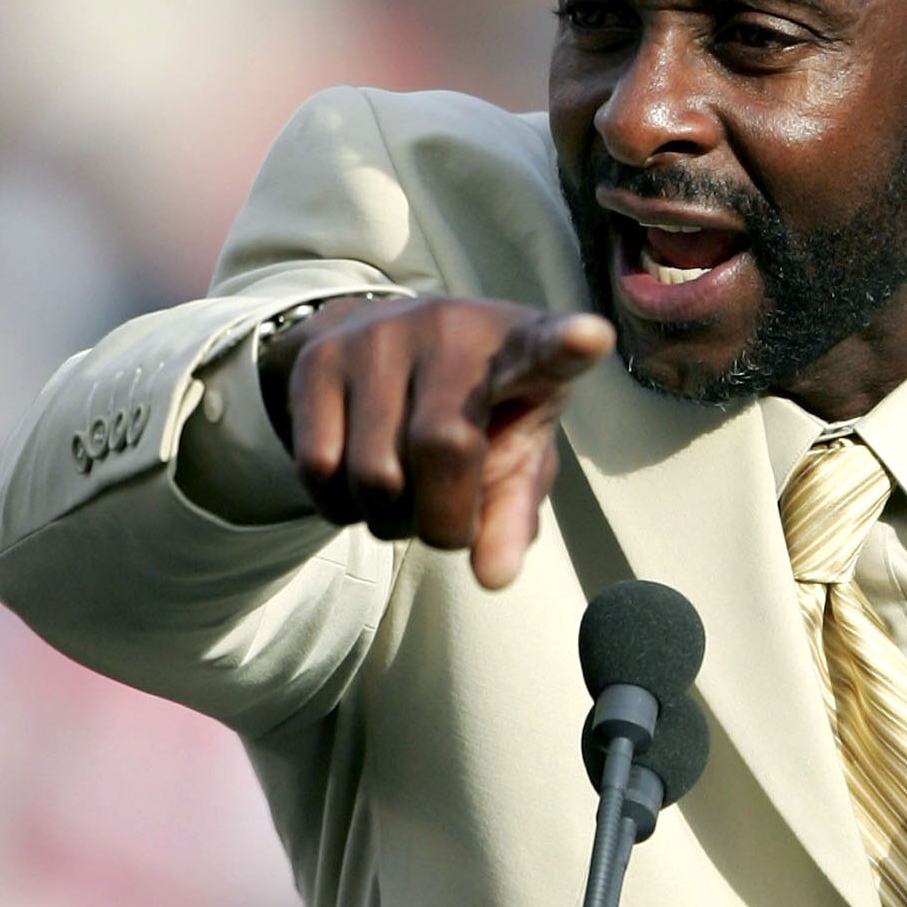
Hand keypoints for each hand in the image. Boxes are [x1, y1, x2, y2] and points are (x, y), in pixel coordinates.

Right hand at [261, 296, 615, 589]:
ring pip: (374, 473)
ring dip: (389, 519)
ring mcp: (376, 337)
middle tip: (449, 523)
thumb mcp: (513, 456)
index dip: (568, 345)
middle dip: (444, 519)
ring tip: (404, 493)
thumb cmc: (476, 412)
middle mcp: (448, 329)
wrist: (384, 346)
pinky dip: (342, 506)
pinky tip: (360, 484)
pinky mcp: (317, 358)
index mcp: (520, 348)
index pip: (547, 347)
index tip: (589, 338)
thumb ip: (512, 515)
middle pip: (441, 448)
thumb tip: (493, 577)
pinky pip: (320, 469)